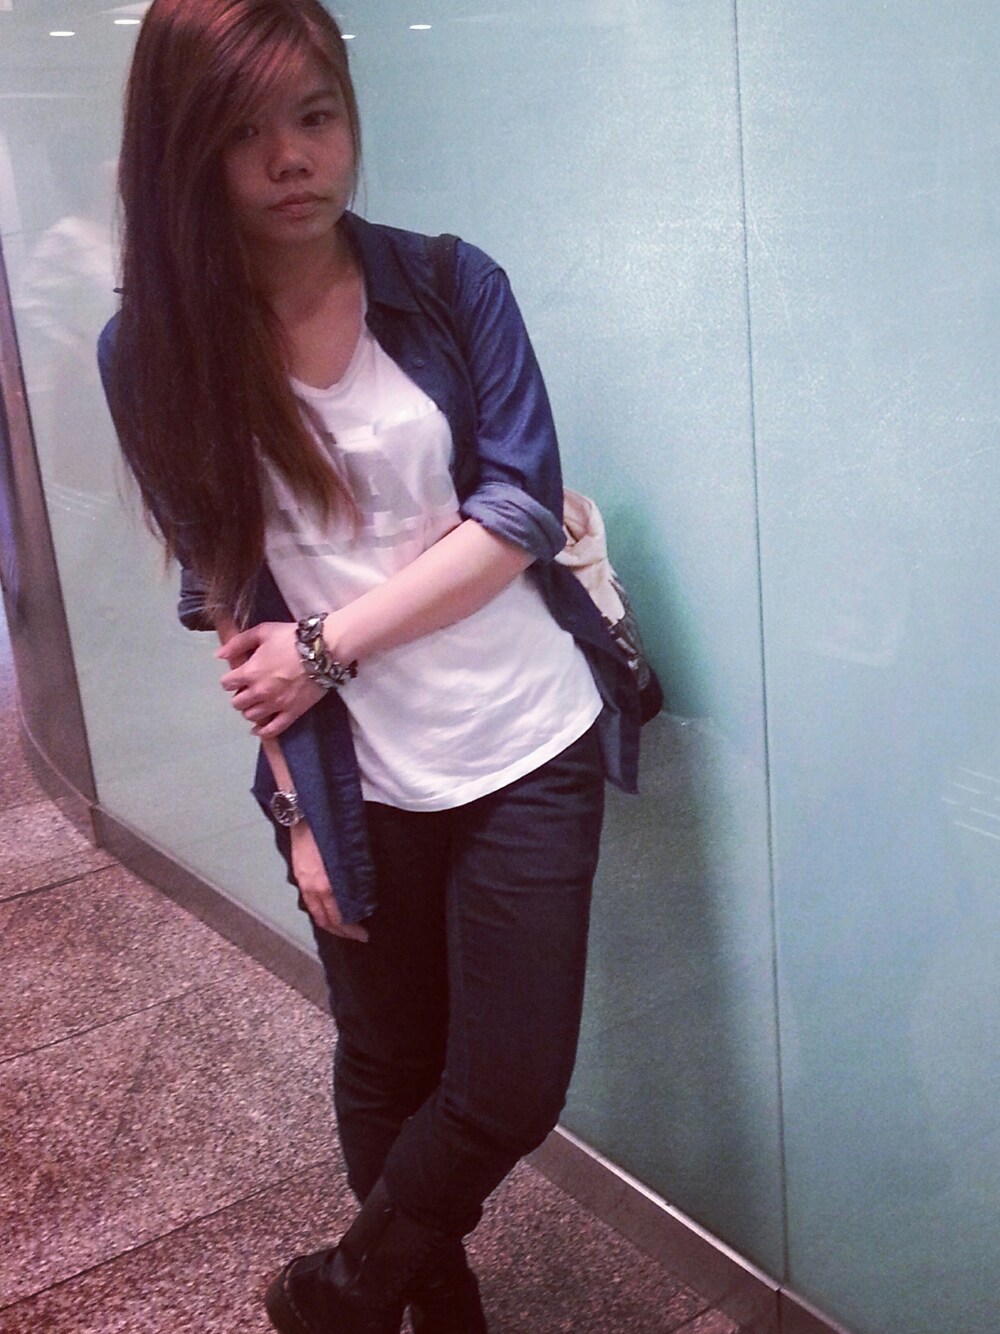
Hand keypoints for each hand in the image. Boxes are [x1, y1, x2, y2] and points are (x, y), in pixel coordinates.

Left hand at [216, 621, 323, 737]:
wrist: (322, 650)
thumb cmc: (291, 638)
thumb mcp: (263, 632)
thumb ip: (238, 643)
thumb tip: (219, 655)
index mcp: (250, 672)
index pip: (227, 684)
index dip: (230, 680)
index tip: (237, 677)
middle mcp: (259, 692)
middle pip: (237, 703)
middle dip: (239, 696)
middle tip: (248, 689)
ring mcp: (276, 704)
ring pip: (251, 716)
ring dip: (250, 710)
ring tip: (256, 703)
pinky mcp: (291, 713)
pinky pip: (273, 729)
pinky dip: (262, 731)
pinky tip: (258, 729)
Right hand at [290, 821, 368, 941]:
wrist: (305, 814)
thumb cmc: (330, 831)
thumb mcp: (347, 856)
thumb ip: (353, 877)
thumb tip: (361, 894)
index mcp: (327, 885)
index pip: (339, 918)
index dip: (351, 929)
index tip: (364, 934)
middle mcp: (313, 888)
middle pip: (325, 920)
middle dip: (341, 932)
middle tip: (356, 935)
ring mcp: (303, 883)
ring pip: (315, 912)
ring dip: (329, 923)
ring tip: (343, 926)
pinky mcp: (299, 875)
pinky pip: (309, 901)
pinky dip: (320, 910)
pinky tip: (329, 908)